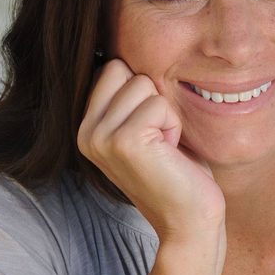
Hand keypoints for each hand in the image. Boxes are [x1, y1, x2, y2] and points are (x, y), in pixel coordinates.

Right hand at [78, 59, 225, 243]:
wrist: (189, 221)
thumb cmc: (177, 171)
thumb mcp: (145, 128)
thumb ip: (130, 99)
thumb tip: (129, 54)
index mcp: (86, 127)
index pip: (112, 68)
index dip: (143, 93)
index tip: (150, 130)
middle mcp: (85, 132)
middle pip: (124, 70)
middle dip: (153, 98)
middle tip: (159, 138)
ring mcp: (101, 137)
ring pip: (143, 84)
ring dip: (165, 114)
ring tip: (164, 147)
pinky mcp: (124, 141)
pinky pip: (159, 104)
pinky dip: (173, 126)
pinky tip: (169, 153)